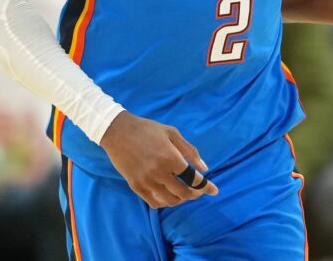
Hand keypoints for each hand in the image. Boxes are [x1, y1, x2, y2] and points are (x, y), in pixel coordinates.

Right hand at [99, 112, 217, 208]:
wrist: (118, 132)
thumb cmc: (147, 129)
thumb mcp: (172, 133)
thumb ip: (190, 151)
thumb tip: (205, 168)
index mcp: (171, 158)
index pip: (193, 179)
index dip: (206, 186)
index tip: (214, 190)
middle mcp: (160, 172)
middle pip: (184, 193)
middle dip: (196, 194)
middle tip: (199, 191)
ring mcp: (147, 181)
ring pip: (170, 201)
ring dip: (181, 200)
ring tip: (184, 192)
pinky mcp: (136, 186)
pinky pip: (155, 202)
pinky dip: (165, 203)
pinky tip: (169, 195)